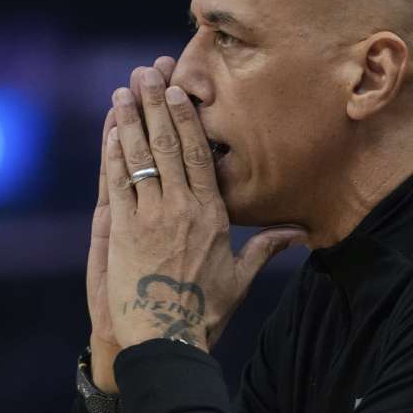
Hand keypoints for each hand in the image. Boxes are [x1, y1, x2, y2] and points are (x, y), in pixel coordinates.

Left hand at [104, 63, 306, 351]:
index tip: (180, 91)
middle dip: (157, 105)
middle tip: (147, 73)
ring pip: (141, 156)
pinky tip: (111, 129)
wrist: (167, 339)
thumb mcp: (239, 278)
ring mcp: (149, 215)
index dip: (188, 119)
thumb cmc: (204, 313)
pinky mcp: (122, 229)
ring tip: (124, 90)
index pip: (199, 156)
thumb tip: (301, 233)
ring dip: (131, 119)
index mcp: (211, 215)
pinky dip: (114, 151)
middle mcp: (182, 208)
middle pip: (169, 145)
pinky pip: (118, 180)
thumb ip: (266, 249)